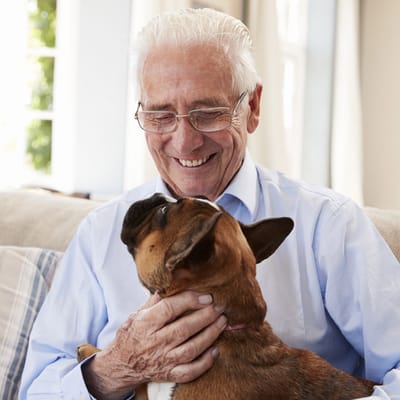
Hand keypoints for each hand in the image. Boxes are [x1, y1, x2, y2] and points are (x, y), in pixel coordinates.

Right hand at [82, 291, 226, 398]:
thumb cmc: (133, 333)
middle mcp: (154, 342)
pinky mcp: (169, 374)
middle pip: (184, 328)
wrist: (120, 364)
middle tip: (219, 306)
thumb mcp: (139, 311)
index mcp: (145, 323)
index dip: (190, 301)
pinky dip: (205, 362)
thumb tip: (180, 275)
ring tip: (222, 322)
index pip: (169, 309)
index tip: (206, 295)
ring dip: (210, 335)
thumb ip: (160, 296)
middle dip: (206, 316)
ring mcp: (162, 360)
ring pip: (191, 349)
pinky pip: (190, 371)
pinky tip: (216, 350)